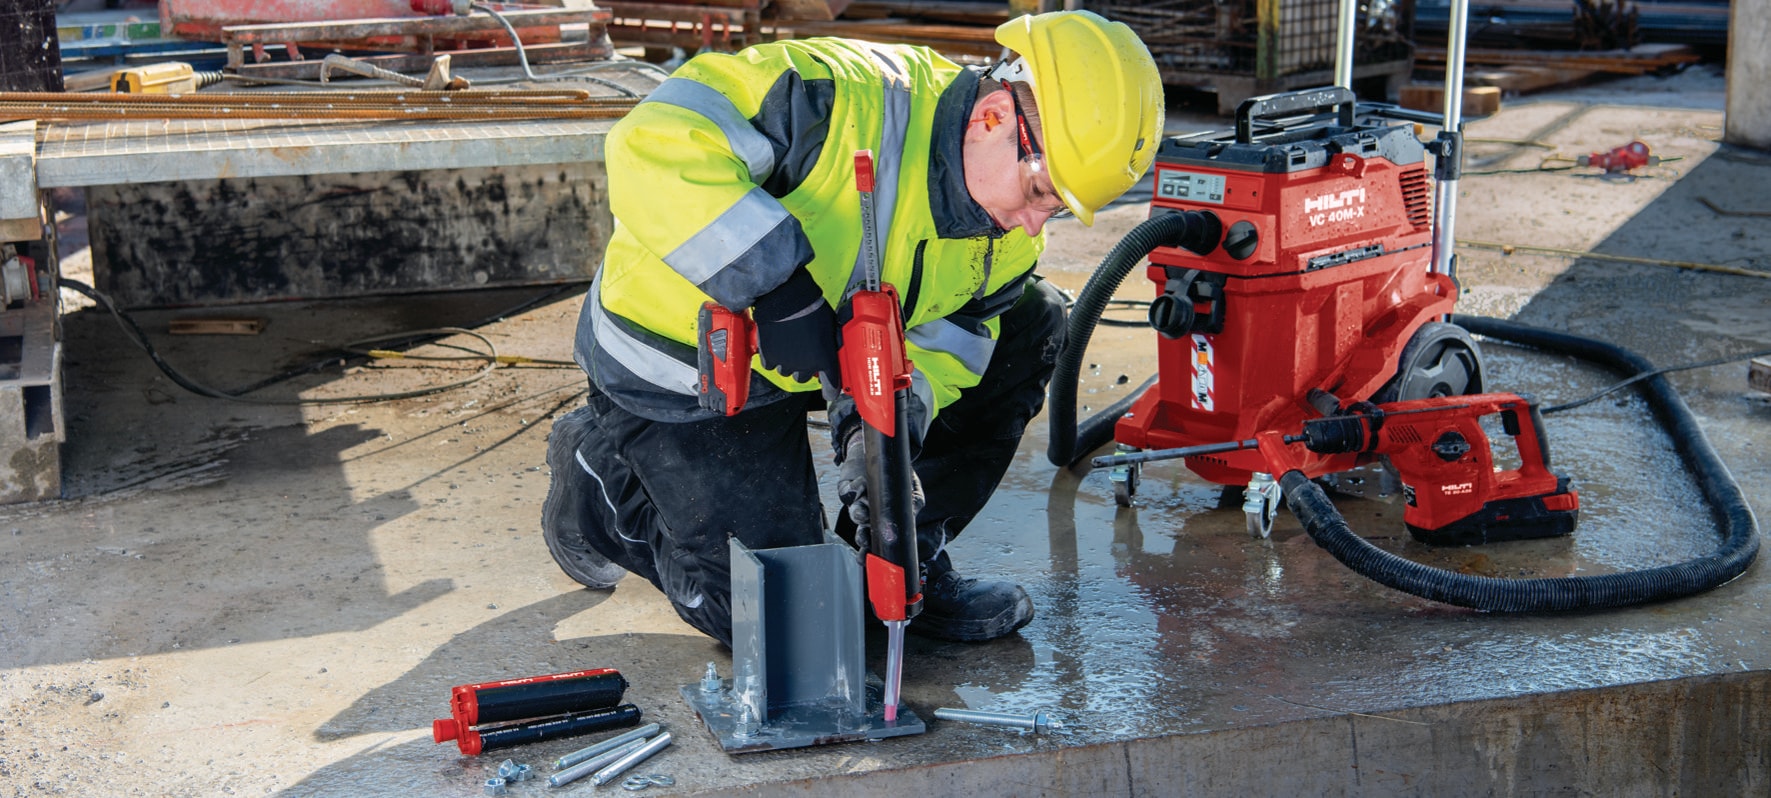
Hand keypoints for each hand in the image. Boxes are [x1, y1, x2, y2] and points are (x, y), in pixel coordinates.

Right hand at [753, 268, 837, 382]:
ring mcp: (786, 363)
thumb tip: (835, 349)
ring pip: (787, 371)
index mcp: (824, 358)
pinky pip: (771, 365)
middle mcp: (806, 366)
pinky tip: (776, 343)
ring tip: (789, 343)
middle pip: (805, 378)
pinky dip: (773, 357)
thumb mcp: (831, 326)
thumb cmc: (812, 308)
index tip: (830, 392)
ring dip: (789, 362)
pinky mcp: (769, 358)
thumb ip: (833, 343)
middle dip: (805, 367)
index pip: (831, 387)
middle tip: (803, 351)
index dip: (830, 391)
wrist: (786, 299)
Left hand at [834, 423, 925, 550]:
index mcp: (883, 520)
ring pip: (854, 514)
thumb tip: (913, 511)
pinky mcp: (846, 488)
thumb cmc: (897, 473)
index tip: (870, 558)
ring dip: (858, 514)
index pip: (877, 541)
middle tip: (865, 537)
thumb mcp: (912, 487)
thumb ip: (914, 502)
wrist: (882, 450)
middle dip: (863, 538)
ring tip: (863, 510)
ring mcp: (856, 502)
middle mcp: (869, 515)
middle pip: (863, 533)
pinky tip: (861, 482)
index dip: (872, 552)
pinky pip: (846, 493)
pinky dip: (853, 489)